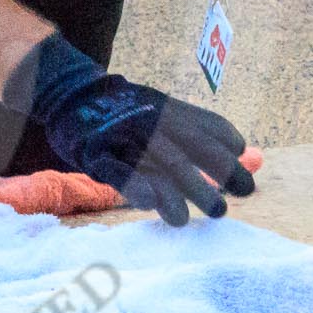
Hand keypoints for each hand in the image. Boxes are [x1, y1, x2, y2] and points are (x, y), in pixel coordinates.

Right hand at [9, 32, 256, 225]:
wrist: (71, 93)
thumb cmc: (123, 110)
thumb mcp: (161, 106)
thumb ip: (195, 125)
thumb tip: (240, 149)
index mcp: (173, 110)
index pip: (211, 129)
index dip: (228, 155)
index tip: (241, 182)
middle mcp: (156, 121)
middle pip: (193, 150)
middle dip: (216, 179)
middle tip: (225, 210)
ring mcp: (128, 137)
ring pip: (162, 165)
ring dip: (183, 193)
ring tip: (189, 219)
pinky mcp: (99, 154)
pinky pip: (120, 171)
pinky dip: (136, 187)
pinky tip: (151, 204)